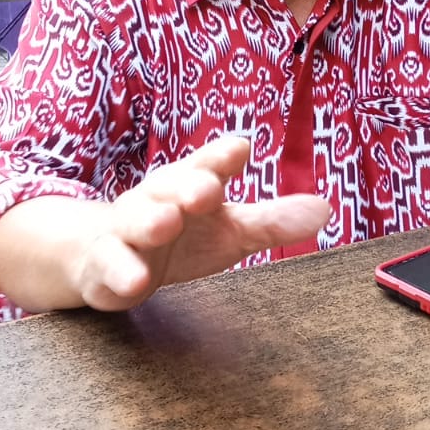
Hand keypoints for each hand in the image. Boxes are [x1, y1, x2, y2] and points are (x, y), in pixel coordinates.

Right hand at [73, 136, 329, 311]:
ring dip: (149, 221)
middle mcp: (157, 200)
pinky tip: (135, 281)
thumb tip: (325, 209)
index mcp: (190, 184)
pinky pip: (109, 265)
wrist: (105, 254)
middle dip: (188, 185)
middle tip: (208, 189)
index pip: (207, 165)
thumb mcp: (229, 229)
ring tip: (166, 223)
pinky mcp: (104, 265)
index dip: (221, 157)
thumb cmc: (180, 235)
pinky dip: (121, 271)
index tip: (241, 148)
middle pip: (169, 186)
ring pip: (134, 220)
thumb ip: (271, 220)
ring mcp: (127, 231)